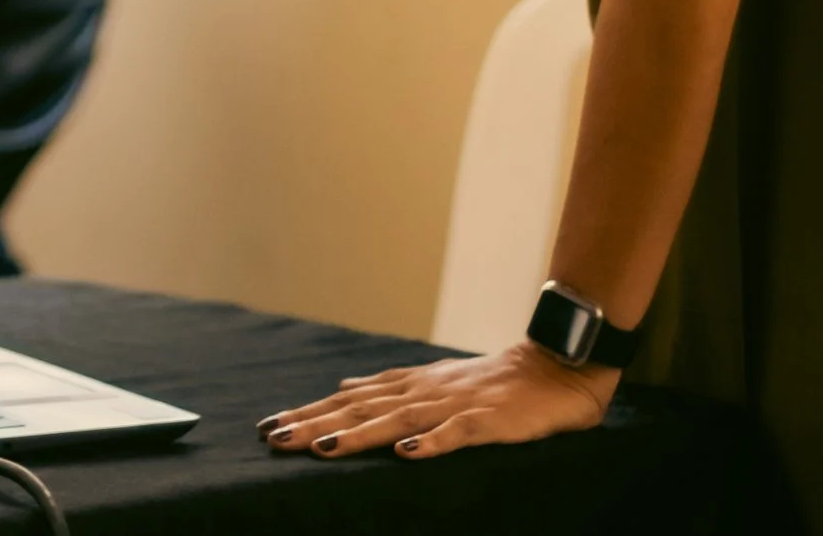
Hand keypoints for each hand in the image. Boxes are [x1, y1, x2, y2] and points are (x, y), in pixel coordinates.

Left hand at [257, 342, 617, 460]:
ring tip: (321, 448)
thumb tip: (344, 387)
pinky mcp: (489, 419)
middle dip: (316, 425)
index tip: (268, 426)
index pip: (348, 402)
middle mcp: (423, 392)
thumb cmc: (492, 382)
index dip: (308, 413)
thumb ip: (388, 387)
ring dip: (359, 434)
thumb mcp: (432, 381)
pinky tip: (406, 454)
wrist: (554, 368)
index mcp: (409, 386)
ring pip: (397, 419)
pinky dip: (432, 442)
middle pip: (361, 410)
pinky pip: (457, 433)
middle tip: (274, 439)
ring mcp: (454, 405)